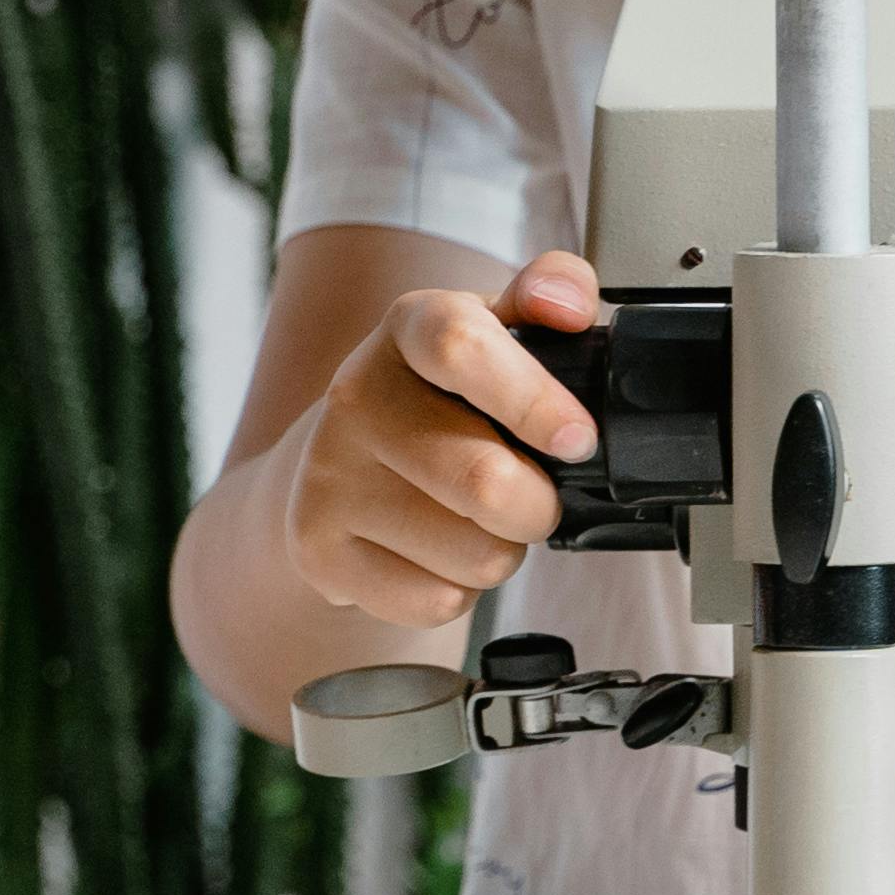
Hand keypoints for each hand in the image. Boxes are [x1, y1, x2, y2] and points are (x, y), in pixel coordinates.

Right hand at [272, 249, 596, 625]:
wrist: (327, 464)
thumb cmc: (435, 398)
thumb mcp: (492, 330)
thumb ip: (550, 293)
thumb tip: (570, 304)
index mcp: (408, 328)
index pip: (460, 348)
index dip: (533, 399)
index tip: (577, 439)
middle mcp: (355, 395)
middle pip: (484, 483)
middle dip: (537, 506)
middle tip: (531, 494)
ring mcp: (329, 474)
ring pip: (474, 554)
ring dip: (501, 551)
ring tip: (475, 521)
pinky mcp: (317, 547)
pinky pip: (436, 601)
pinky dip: (458, 590)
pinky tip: (434, 552)